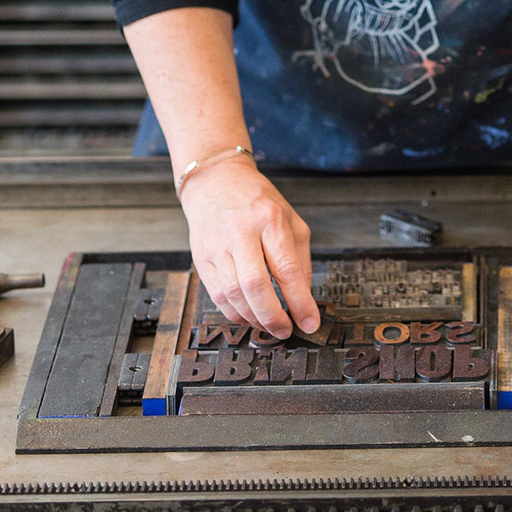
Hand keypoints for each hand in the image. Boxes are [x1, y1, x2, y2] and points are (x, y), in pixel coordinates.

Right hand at [178, 154, 318, 336]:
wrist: (216, 180)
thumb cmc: (257, 201)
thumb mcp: (289, 219)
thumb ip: (299, 258)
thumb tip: (304, 299)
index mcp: (269, 218)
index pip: (287, 268)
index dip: (300, 301)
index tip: (310, 322)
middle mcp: (241, 231)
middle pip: (255, 285)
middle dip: (273, 316)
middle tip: (286, 331)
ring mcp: (217, 245)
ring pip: (234, 295)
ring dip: (254, 318)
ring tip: (270, 324)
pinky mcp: (201, 257)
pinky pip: (218, 296)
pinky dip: (236, 313)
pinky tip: (249, 315)